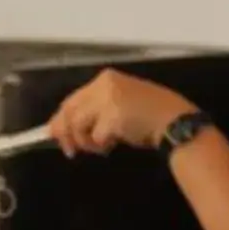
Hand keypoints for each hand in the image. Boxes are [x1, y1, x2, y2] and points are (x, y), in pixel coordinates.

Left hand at [49, 71, 198, 155]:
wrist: (174, 121)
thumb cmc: (151, 115)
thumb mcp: (120, 104)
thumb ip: (94, 112)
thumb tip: (64, 128)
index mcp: (105, 79)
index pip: (73, 99)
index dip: (60, 118)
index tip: (54, 134)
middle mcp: (104, 85)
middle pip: (70, 110)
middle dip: (65, 133)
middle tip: (70, 150)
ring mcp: (108, 100)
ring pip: (78, 124)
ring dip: (85, 142)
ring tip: (100, 148)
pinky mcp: (113, 116)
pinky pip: (95, 136)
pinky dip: (101, 145)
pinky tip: (112, 146)